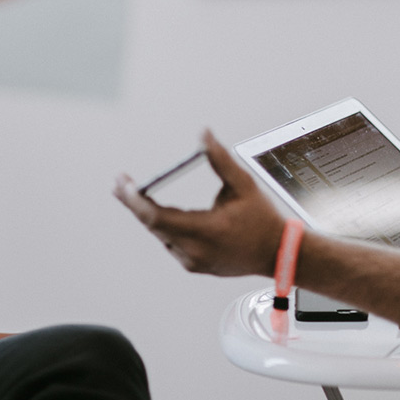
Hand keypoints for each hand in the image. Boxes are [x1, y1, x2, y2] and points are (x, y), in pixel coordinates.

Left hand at [113, 131, 285, 276]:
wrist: (280, 255)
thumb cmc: (263, 220)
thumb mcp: (244, 185)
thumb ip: (220, 159)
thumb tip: (204, 134)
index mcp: (206, 231)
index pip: (158, 217)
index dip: (136, 200)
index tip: (124, 184)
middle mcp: (195, 250)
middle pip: (152, 225)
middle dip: (133, 202)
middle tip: (119, 183)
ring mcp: (193, 261)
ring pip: (160, 234)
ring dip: (145, 213)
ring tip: (129, 193)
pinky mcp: (194, 265)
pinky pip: (170, 242)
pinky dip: (161, 225)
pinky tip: (154, 211)